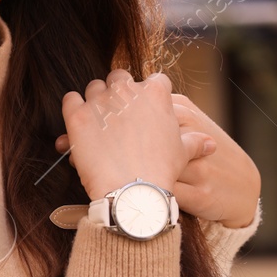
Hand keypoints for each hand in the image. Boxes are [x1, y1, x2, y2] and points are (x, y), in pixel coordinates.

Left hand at [55, 92, 260, 228]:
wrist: (136, 197)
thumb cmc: (166, 176)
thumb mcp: (185, 155)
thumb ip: (193, 141)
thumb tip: (206, 141)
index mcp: (157, 96)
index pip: (152, 81)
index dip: (146, 94)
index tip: (141, 107)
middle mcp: (129, 92)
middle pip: (118, 78)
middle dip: (117, 93)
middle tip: (115, 115)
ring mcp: (101, 103)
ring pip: (92, 89)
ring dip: (94, 103)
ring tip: (94, 125)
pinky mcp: (77, 119)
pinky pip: (69, 103)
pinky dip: (72, 112)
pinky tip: (76, 128)